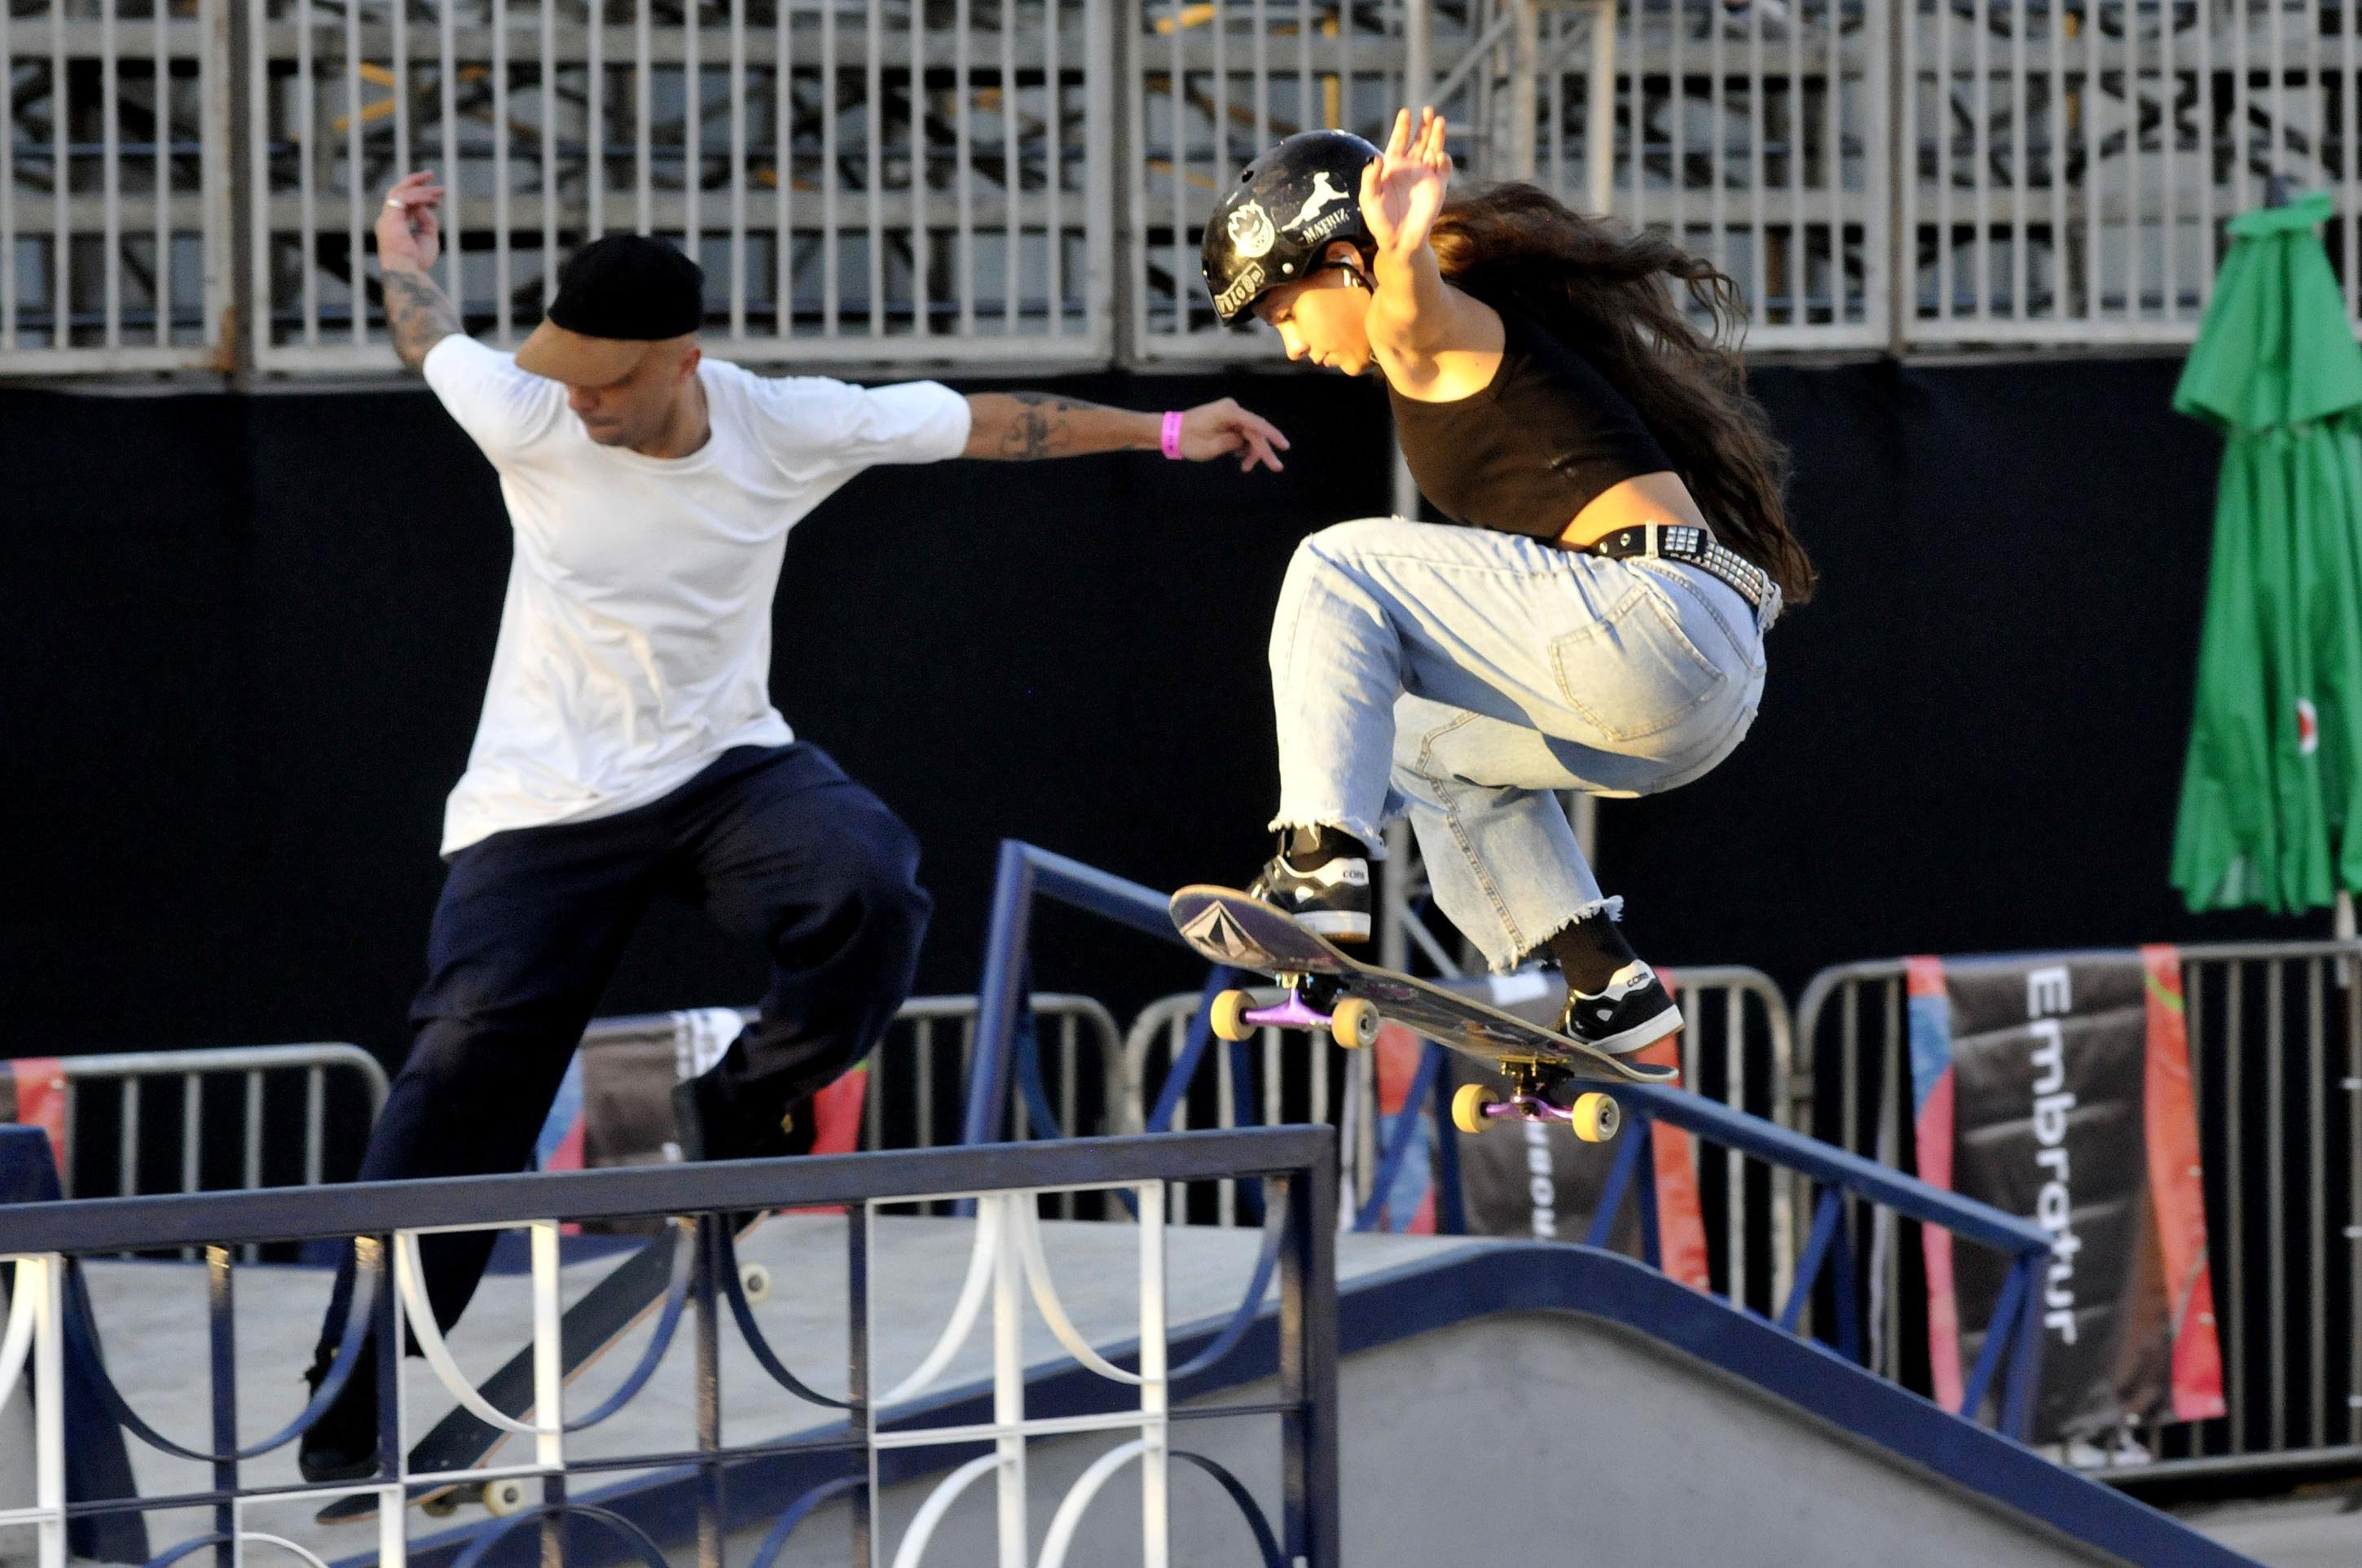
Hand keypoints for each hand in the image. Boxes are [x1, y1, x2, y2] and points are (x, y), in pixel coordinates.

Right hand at [376, 170, 444, 272]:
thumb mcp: (428, 238)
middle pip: (399, 192)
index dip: (422, 197)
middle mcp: (388, 219)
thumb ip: (428, 221)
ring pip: (401, 192)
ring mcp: (386, 218)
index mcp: (394, 225)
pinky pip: (403, 198)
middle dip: (416, 182)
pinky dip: (418, 196)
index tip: (438, 197)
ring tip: (437, 189)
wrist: (407, 271)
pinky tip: (432, 199)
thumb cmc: (417, 261)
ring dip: (419, 187)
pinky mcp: (389, 218)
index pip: (405, 203)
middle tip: (431, 175)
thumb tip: (426, 206)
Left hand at [1177, 398, 1288, 472]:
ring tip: (1245, 468)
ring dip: (1251, 451)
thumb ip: (1233, 443)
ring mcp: (1230, 414)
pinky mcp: (1227, 420)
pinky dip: (1243, 446)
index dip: (1272, 436)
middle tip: (1276, 468)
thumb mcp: (1211, 447)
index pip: (1256, 424)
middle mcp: (1232, 409)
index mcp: (1229, 412)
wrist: (1171, 432)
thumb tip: (1245, 442)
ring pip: (1250, 434)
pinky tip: (1238, 458)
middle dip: (1263, 451)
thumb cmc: (1188, 440)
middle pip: (1255, 431)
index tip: (1284, 446)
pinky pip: (1242, 434)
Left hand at [1358, 107, 1450, 257]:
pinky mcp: (1438, 187)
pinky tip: (1438, 156)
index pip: (1399, 140)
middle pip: (1420, 140)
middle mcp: (1411, 167)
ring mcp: (1426, 175)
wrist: (1398, 240)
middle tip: (1427, 110)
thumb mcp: (1368, 198)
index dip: (1403, 127)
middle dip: (1424, 125)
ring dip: (1437, 135)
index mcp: (1393, 166)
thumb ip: (1370, 178)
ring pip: (1434, 149)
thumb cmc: (1379, 220)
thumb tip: (1377, 158)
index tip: (1405, 113)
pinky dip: (1444, 160)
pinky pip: (1444, 169)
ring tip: (1439, 120)